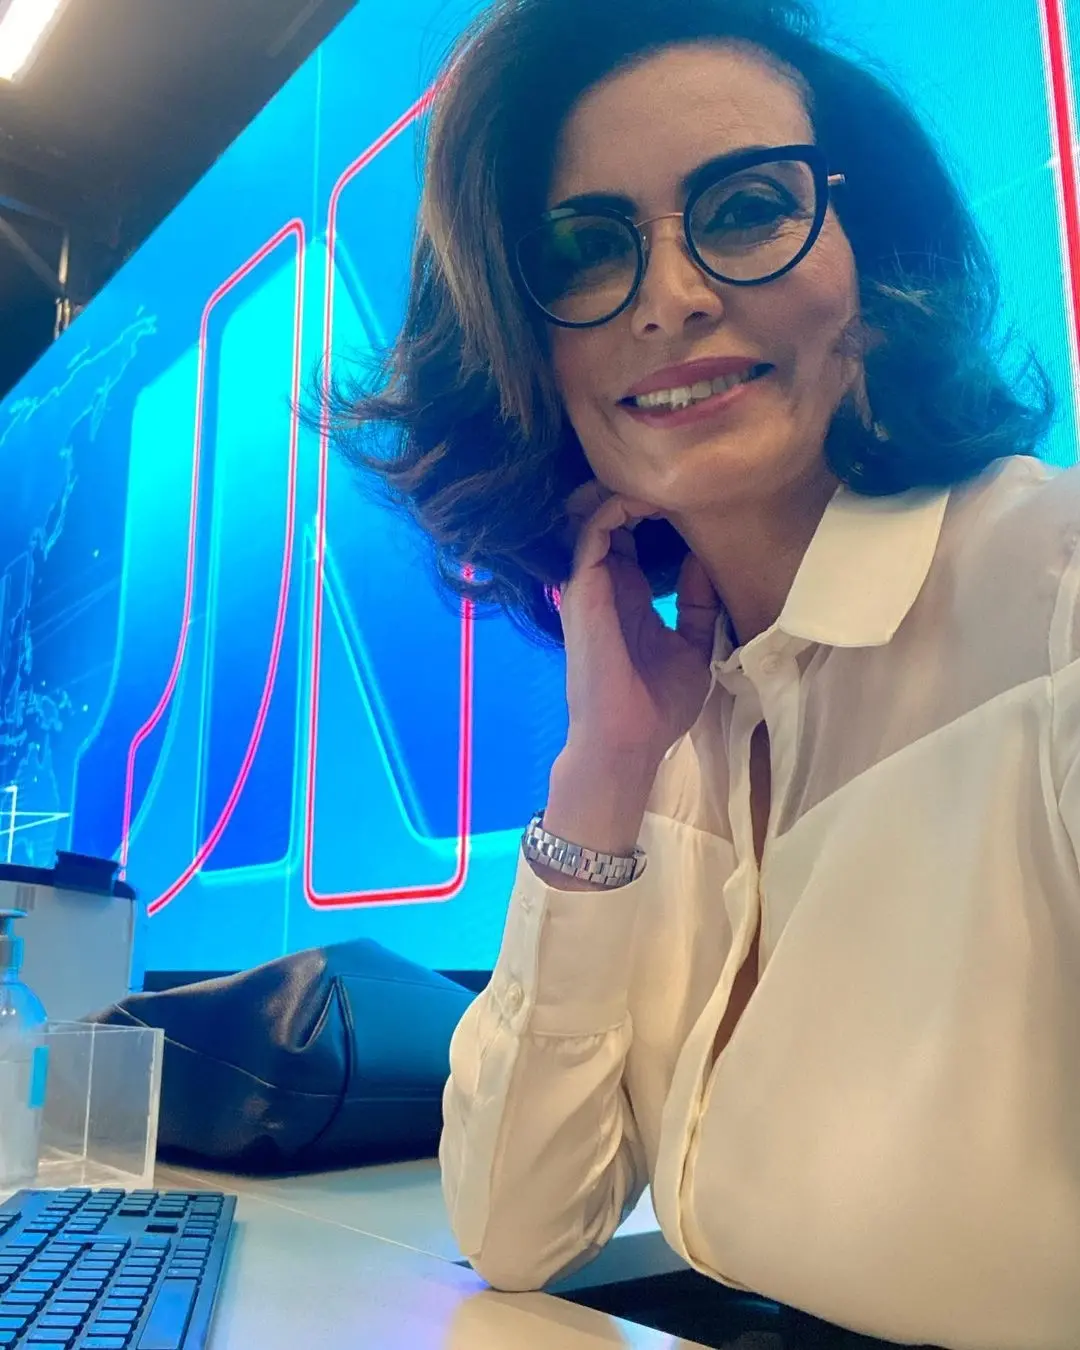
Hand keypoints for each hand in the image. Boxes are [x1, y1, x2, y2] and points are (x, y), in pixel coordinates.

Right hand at [557, 480, 721, 765]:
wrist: (629, 739)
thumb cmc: (658, 704)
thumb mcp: (694, 646)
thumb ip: (698, 603)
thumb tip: (706, 558)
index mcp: (630, 595)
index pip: (635, 537)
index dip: (659, 511)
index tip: (696, 497)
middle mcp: (606, 582)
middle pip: (614, 518)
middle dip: (642, 492)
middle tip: (680, 477)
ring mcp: (592, 582)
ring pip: (599, 515)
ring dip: (629, 491)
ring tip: (666, 478)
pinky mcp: (584, 586)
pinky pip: (594, 530)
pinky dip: (618, 506)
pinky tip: (652, 499)